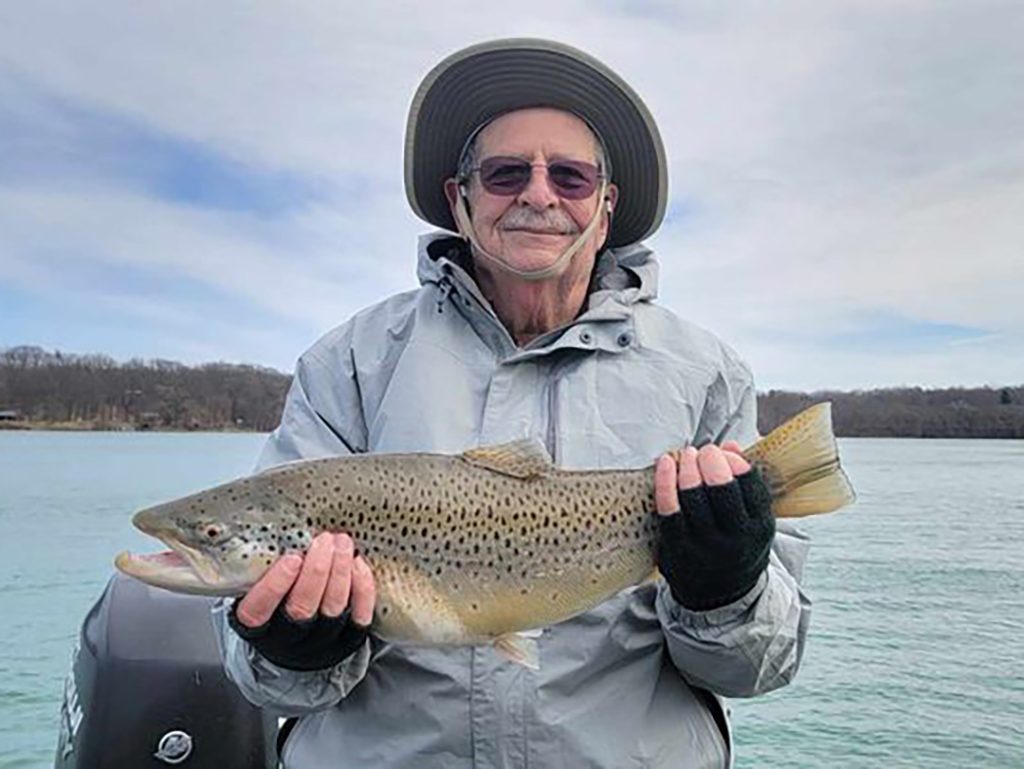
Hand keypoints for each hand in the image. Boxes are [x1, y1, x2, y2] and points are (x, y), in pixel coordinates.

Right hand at [228, 532, 376, 670]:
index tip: (291, 558)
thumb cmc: (278, 596)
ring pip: (332, 607)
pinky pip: (360, 615)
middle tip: (324, 540)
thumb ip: (264, 567)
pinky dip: (362, 587)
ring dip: (340, 570)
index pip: (259, 610)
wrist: (300, 635)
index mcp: (256, 625)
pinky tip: (357, 563)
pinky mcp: (349, 640)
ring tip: (342, 543)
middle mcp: (287, 639)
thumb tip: (282, 534)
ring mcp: (320, 641)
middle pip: (302, 608)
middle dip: (316, 570)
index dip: (275, 584)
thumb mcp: (259, 584)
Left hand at [653, 441, 774, 610]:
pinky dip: (665, 480)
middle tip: (705, 451)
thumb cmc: (736, 547)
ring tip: (687, 455)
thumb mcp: (753, 521)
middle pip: (720, 487)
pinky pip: (668, 507)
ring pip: (692, 495)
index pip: (749, 485)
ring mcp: (703, 544)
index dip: (735, 461)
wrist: (719, 597)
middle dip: (711, 460)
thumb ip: (745, 484)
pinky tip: (665, 463)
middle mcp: (733, 539)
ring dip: (688, 466)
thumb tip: (730, 445)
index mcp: (758, 528)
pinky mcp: (676, 546)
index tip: (725, 453)